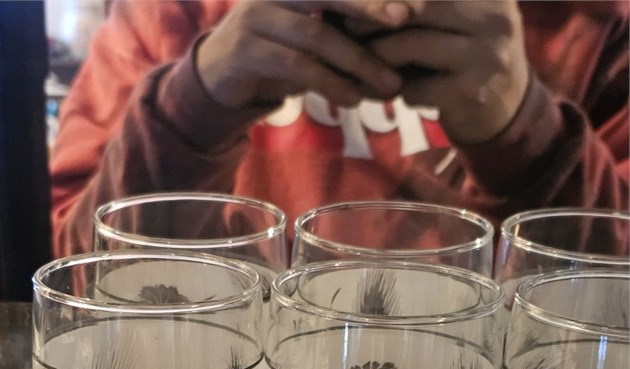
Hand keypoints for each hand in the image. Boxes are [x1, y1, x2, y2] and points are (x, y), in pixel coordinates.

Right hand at [195, 1, 423, 110]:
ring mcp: (257, 16)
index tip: (412, 2)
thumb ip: (344, 32)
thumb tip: (400, 44)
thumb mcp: (311, 37)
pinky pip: (294, 64)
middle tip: (409, 20)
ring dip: (356, 61)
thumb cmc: (276, 55)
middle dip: (372, 6)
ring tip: (386, 86)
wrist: (218, 78)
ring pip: (316, 35)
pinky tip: (350, 98)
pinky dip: (327, 82)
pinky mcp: (244, 50)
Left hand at [368, 1, 530, 143]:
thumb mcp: (461, 18)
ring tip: (364, 61)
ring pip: (413, 44)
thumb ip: (426, 7)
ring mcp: (485, 54)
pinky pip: (416, 86)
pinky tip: (399, 93)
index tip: (355, 0)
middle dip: (377, 16)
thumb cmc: (471, 55)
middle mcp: (494, 15)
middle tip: (346, 25)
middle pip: (418, 5)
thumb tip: (364, 2)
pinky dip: (400, 90)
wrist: (508, 109)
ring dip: (380, 55)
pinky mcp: (470, 91)